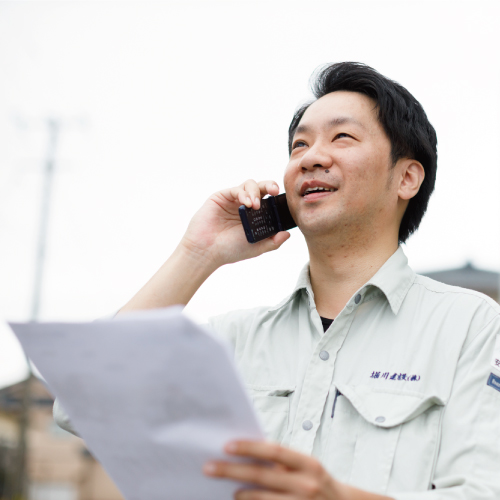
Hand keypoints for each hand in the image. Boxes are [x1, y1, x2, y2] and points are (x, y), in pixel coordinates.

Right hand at [179, 180, 290, 268]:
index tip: (284, 201)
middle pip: (261, 188)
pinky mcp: (222, 197)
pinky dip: (244, 194)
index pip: (269, 201)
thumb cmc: (230, 250)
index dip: (277, 198)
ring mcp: (233, 200)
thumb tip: (287, 234)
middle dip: (270, 186)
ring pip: (250, 185)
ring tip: (255, 206)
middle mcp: (245, 206)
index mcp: (255, 216)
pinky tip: (247, 204)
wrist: (207, 251)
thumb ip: (273, 241)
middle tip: (274, 191)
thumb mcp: (256, 247)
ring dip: (255, 192)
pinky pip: (236, 189)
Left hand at [203, 440, 342, 499]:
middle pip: (261, 476)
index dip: (250, 447)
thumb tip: (248, 452)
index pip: (274, 451)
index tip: (227, 446)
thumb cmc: (319, 484)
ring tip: (229, 489)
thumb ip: (282, 461)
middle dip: (231, 471)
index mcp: (309, 464)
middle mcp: (306, 485)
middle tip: (209, 467)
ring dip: (240, 494)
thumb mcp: (307, 467)